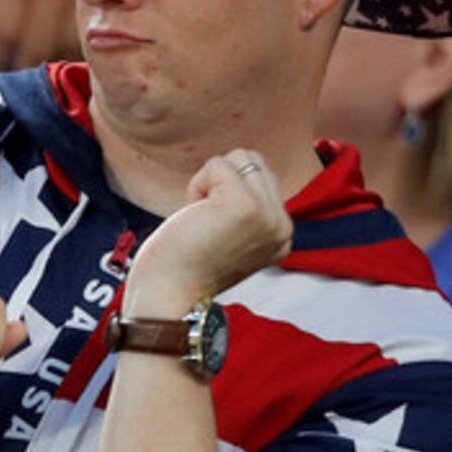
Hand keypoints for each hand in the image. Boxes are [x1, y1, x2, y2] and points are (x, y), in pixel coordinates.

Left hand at [125, 150, 292, 315]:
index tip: (217, 231)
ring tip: (202, 217)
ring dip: (211, 182)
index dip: (229, 192)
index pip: (264, 178)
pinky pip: (218, 165)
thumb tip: (248, 162)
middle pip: (255, 163)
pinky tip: (194, 216)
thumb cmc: (189, 262)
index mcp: (283, 235)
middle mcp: (282, 227)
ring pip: (240, 158)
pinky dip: (197, 185)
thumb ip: (253, 207)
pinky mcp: (245, 205)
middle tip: (207, 221)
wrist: (168, 293)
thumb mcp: (236, 235)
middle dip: (223, 182)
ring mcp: (267, 215)